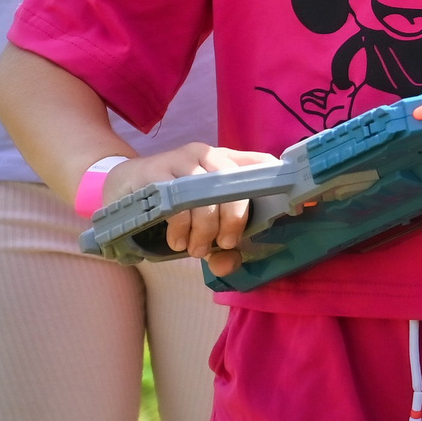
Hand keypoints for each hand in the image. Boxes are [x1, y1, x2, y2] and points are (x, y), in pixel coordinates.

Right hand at [101, 142, 281, 274]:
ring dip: (203, 230)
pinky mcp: (155, 172)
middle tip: (222, 245)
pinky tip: (176, 242)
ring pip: (205, 196)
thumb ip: (219, 243)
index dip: (280, 182)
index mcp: (227, 162)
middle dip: (233, 221)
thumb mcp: (201, 220)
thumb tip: (230, 265)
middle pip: (234, 186)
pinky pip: (176, 201)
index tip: (300, 207)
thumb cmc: (173, 204)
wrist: (122, 183)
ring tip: (195, 248)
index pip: (261, 165)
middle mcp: (208, 155)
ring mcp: (181, 160)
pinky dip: (180, 228)